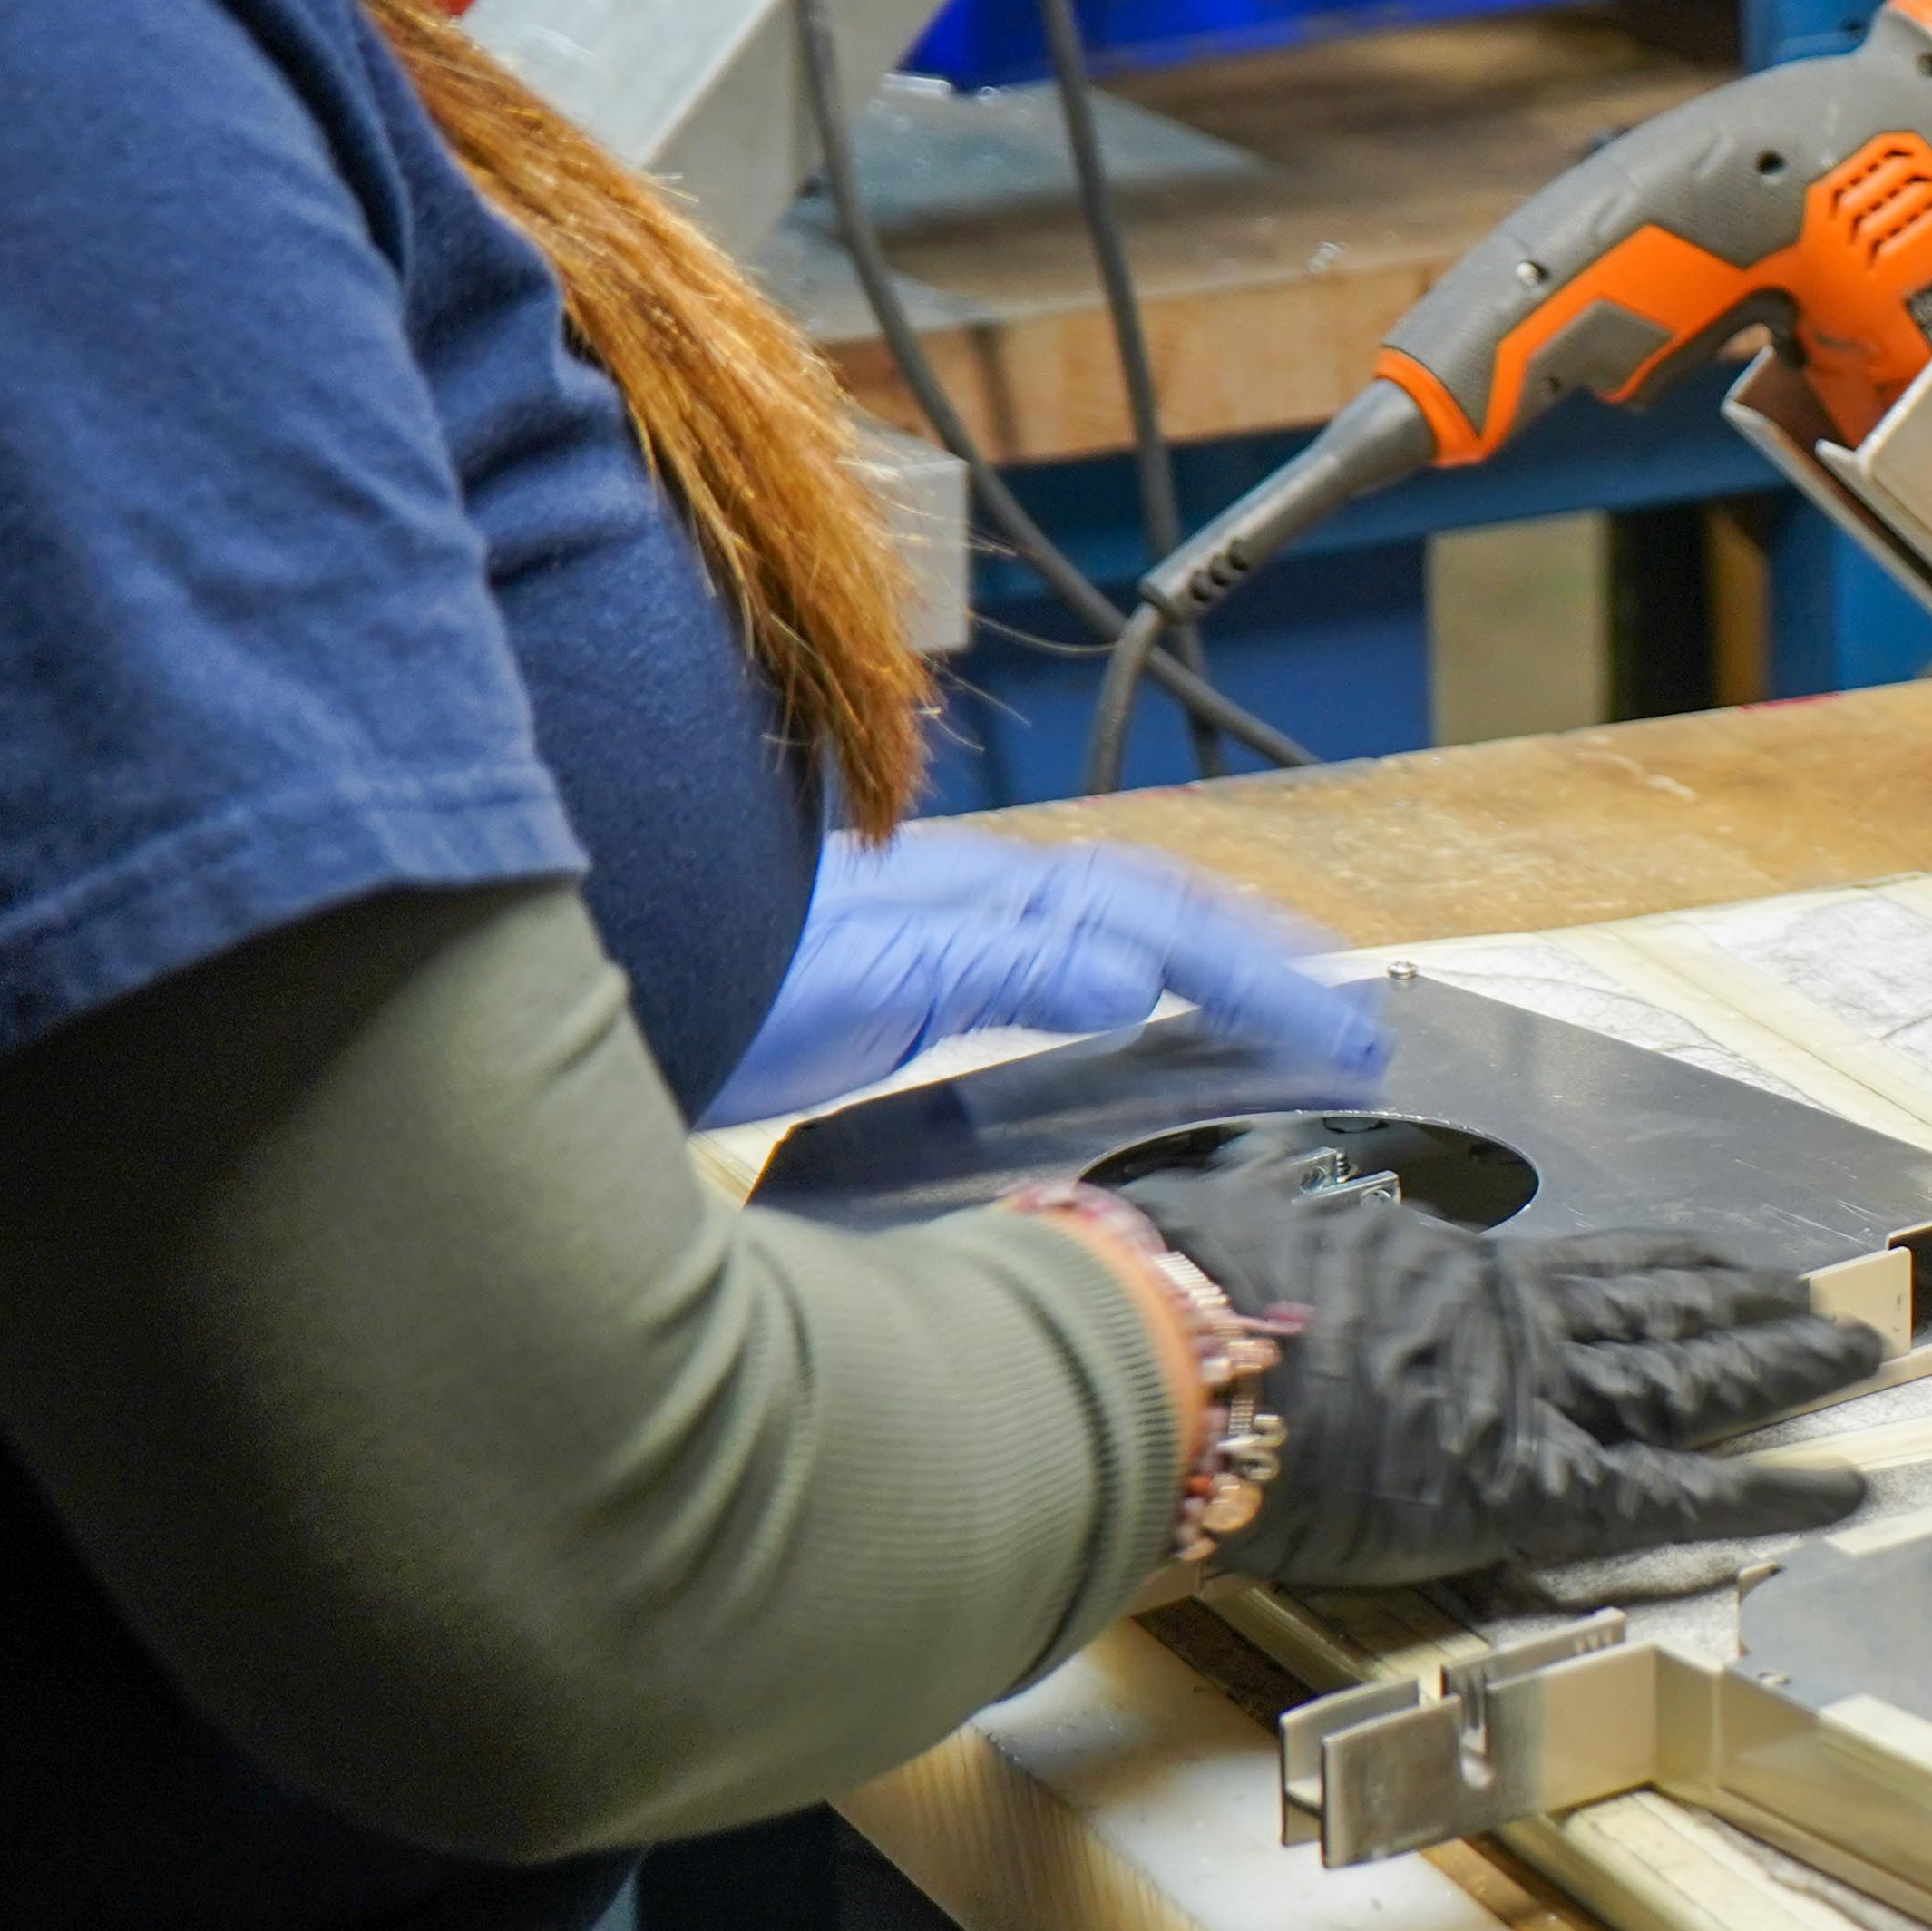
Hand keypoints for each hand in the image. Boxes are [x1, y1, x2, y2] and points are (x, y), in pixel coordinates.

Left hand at [709, 830, 1389, 1127]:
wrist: (588, 967)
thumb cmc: (711, 978)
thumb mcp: (871, 981)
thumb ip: (1002, 969)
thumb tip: (1133, 977)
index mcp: (985, 900)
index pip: (1161, 926)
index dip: (1259, 975)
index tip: (1342, 1031)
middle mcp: (974, 899)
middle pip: (1150, 908)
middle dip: (1255, 953)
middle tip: (1343, 1013)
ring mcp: (942, 929)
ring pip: (1109, 927)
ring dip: (1202, 959)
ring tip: (1272, 999)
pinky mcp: (908, 972)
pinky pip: (1060, 958)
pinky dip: (1132, 979)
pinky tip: (1133, 1012)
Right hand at [1115, 1162, 1887, 1586]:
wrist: (1158, 1358)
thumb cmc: (1155, 1303)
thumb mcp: (1216, 1230)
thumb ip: (1257, 1215)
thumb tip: (1246, 1186)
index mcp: (1432, 1266)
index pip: (1576, 1270)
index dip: (1660, 1265)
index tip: (1713, 1259)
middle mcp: (1501, 1317)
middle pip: (1655, 1309)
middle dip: (1746, 1303)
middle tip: (1825, 1300)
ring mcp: (1526, 1394)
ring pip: (1688, 1377)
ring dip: (1782, 1365)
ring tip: (1861, 1354)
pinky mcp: (1531, 1484)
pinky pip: (1677, 1494)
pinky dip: (1771, 1491)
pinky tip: (1846, 1488)